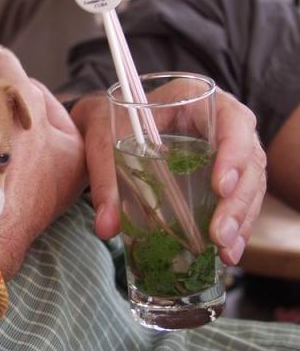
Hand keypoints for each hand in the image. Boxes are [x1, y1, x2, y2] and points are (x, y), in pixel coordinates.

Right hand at [0, 42, 86, 278]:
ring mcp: (40, 190)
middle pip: (26, 122)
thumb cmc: (17, 175)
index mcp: (81, 150)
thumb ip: (8, 70)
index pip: (43, 99)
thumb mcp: (20, 109)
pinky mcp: (15, 204)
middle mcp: (65, 172)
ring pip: (9, 143)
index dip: (10, 82)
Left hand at [71, 89, 265, 265]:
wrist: (105, 125)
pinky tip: (227, 252)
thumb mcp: (102, 142)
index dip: (233, 153)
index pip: (231, 121)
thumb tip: (106, 227)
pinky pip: (238, 199)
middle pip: (247, 159)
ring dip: (240, 220)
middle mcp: (219, 122)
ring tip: (225, 252)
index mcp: (194, 99)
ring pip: (249, 184)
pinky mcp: (220, 175)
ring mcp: (224, 150)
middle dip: (237, 201)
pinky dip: (234, 226)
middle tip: (220, 235)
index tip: (220, 186)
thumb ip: (105, 179)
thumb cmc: (107, 122)